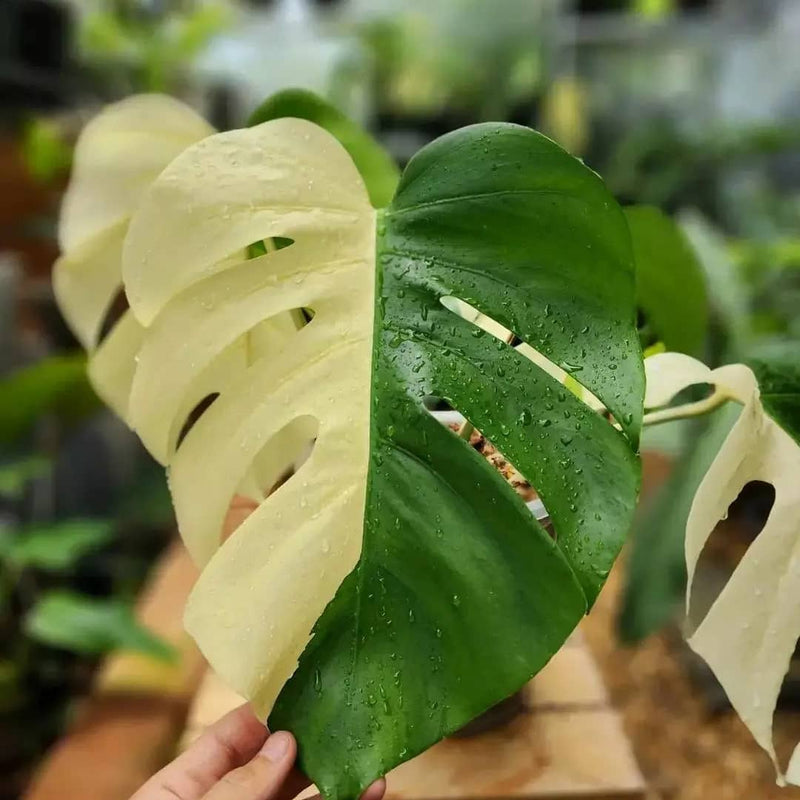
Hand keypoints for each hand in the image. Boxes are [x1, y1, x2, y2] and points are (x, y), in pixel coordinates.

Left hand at [131, 703, 386, 799]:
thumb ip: (234, 787)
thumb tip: (283, 742)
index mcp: (184, 789)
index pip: (228, 738)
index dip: (264, 712)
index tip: (302, 686)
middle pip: (271, 762)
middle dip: (307, 737)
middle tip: (345, 711)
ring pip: (300, 797)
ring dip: (334, 772)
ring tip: (367, 749)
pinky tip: (368, 789)